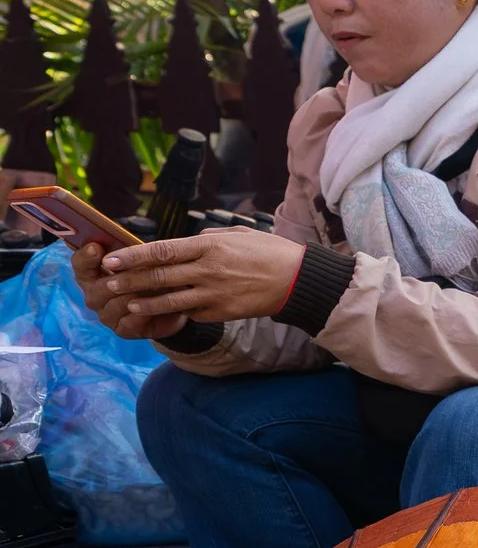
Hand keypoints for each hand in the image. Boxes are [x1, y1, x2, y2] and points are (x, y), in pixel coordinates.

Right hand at [72, 240, 180, 340]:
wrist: (172, 307)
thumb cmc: (151, 278)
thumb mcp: (141, 261)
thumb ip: (126, 251)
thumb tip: (114, 234)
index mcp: (92, 275)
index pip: (80, 265)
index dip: (86, 256)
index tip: (96, 247)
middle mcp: (94, 295)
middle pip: (97, 287)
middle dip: (118, 279)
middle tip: (137, 271)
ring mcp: (106, 315)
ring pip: (115, 304)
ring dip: (135, 295)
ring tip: (154, 287)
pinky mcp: (122, 330)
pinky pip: (130, 321)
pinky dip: (143, 312)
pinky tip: (154, 306)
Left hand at [100, 229, 304, 325]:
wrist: (298, 279)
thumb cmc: (270, 252)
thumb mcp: (238, 234)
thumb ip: (208, 239)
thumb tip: (186, 243)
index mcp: (209, 246)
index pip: (162, 250)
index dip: (133, 256)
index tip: (111, 259)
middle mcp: (208, 270)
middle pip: (160, 276)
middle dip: (130, 280)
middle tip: (108, 283)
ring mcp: (215, 293)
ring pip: (170, 299)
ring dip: (145, 302)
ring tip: (127, 303)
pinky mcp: (223, 311)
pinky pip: (192, 312)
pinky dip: (174, 312)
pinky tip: (158, 313)